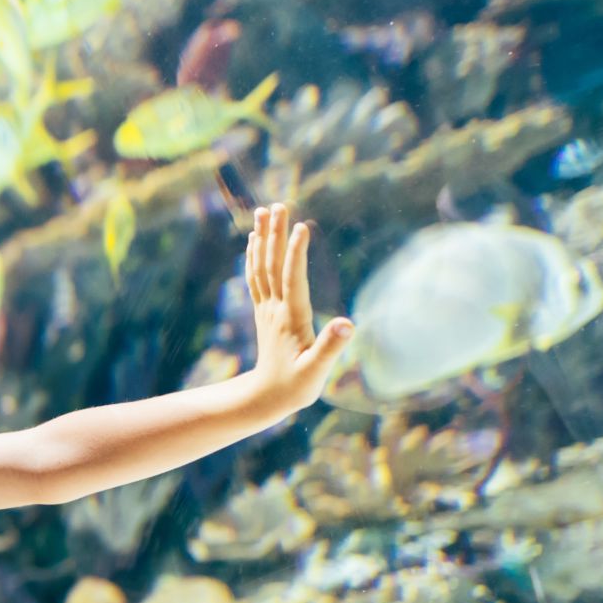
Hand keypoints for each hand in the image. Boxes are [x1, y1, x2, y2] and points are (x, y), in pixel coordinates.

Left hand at [245, 203, 352, 416]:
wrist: (266, 398)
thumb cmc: (296, 387)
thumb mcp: (317, 371)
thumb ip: (331, 347)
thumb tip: (347, 324)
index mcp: (291, 318)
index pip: (292, 278)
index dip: (296, 252)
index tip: (301, 226)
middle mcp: (275, 309)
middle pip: (272, 264)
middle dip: (275, 234)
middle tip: (278, 205)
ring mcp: (267, 309)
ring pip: (261, 267)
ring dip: (262, 238)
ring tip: (263, 211)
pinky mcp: (264, 313)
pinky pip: (256, 278)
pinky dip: (254, 257)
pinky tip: (254, 240)